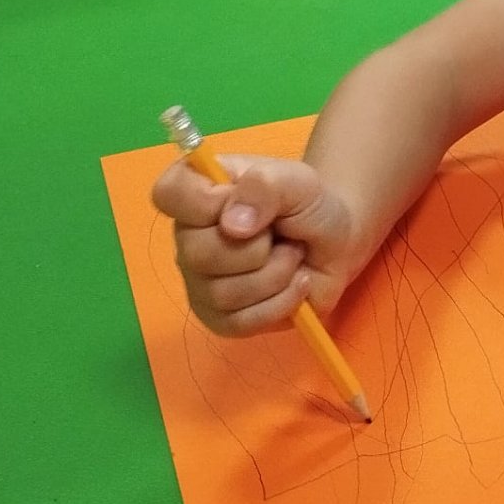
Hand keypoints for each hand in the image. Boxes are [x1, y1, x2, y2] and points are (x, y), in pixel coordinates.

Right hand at [151, 154, 362, 336]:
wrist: (337, 242)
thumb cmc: (309, 204)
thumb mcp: (298, 180)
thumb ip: (264, 186)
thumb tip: (232, 226)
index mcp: (198, 190)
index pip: (167, 193)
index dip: (203, 201)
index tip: (237, 198)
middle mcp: (189, 236)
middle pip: (197, 254)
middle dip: (256, 246)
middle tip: (279, 234)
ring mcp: (200, 282)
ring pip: (222, 293)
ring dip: (275, 273)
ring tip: (291, 256)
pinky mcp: (219, 318)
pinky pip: (239, 322)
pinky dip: (280, 302)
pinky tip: (295, 282)